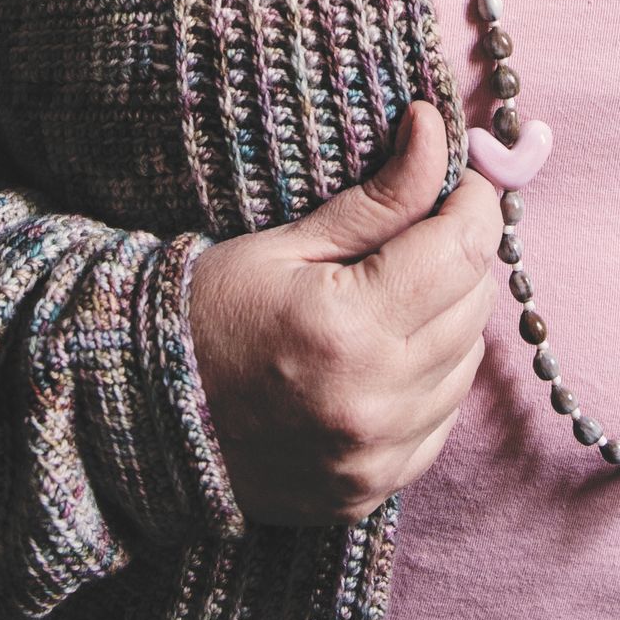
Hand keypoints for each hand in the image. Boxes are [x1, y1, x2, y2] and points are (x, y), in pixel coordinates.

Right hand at [186, 100, 503, 524]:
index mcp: (348, 328)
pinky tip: (387, 354)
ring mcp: (376, 456)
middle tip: (423, 230)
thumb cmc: (206, 316)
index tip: (460, 181)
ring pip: (467, 363)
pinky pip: (442, 419)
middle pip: (474, 305)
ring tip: (396, 294)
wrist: (145, 419)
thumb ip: (377, 197)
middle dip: (460, 256)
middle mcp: (374, 402)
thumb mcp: (285, 242)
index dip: (474, 203)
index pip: (464, 251)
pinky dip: (432, 378)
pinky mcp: (374, 488)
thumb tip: (434, 130)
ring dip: (450, 318)